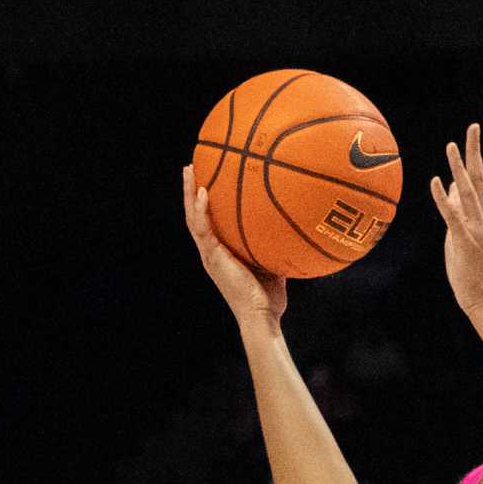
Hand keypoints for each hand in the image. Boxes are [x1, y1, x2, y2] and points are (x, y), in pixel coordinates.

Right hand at [181, 166, 285, 327]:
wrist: (262, 317)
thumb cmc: (270, 297)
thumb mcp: (274, 263)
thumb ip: (276, 245)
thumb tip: (293, 225)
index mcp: (221, 252)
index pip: (209, 221)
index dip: (204, 201)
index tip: (206, 178)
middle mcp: (211, 251)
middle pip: (195, 214)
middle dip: (192, 189)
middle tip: (191, 166)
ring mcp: (209, 255)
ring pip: (192, 217)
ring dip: (189, 193)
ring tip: (189, 170)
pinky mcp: (212, 258)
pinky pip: (203, 229)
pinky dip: (201, 210)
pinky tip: (203, 191)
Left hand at [429, 122, 482, 317]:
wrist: (480, 297)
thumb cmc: (470, 269)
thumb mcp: (463, 235)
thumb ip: (459, 211)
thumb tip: (452, 186)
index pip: (481, 180)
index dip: (476, 156)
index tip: (472, 133)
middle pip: (480, 179)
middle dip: (475, 152)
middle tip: (473, 127)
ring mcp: (477, 229)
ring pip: (468, 192)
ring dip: (459, 168)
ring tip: (451, 146)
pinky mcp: (465, 241)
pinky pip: (452, 215)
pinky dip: (443, 198)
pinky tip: (437, 181)